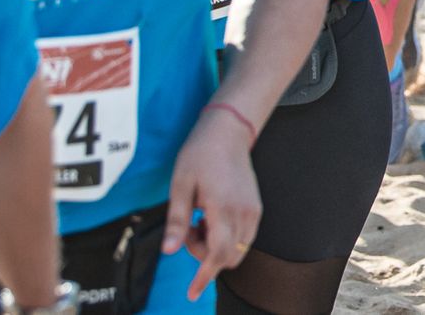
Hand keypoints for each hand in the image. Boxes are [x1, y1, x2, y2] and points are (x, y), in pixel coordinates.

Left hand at [163, 111, 260, 299]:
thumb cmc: (200, 155)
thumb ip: (177, 220)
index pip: (217, 253)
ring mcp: (253, 210)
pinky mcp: (256, 208)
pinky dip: (226, 239)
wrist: (229, 132)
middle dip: (204, 256)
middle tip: (187, 229)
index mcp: (224, 207)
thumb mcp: (180, 186)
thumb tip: (168, 251)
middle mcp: (245, 213)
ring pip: (237, 249)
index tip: (192, 293)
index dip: (204, 276)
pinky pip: (244, 237)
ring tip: (198, 221)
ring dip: (215, 247)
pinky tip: (211, 219)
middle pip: (228, 256)